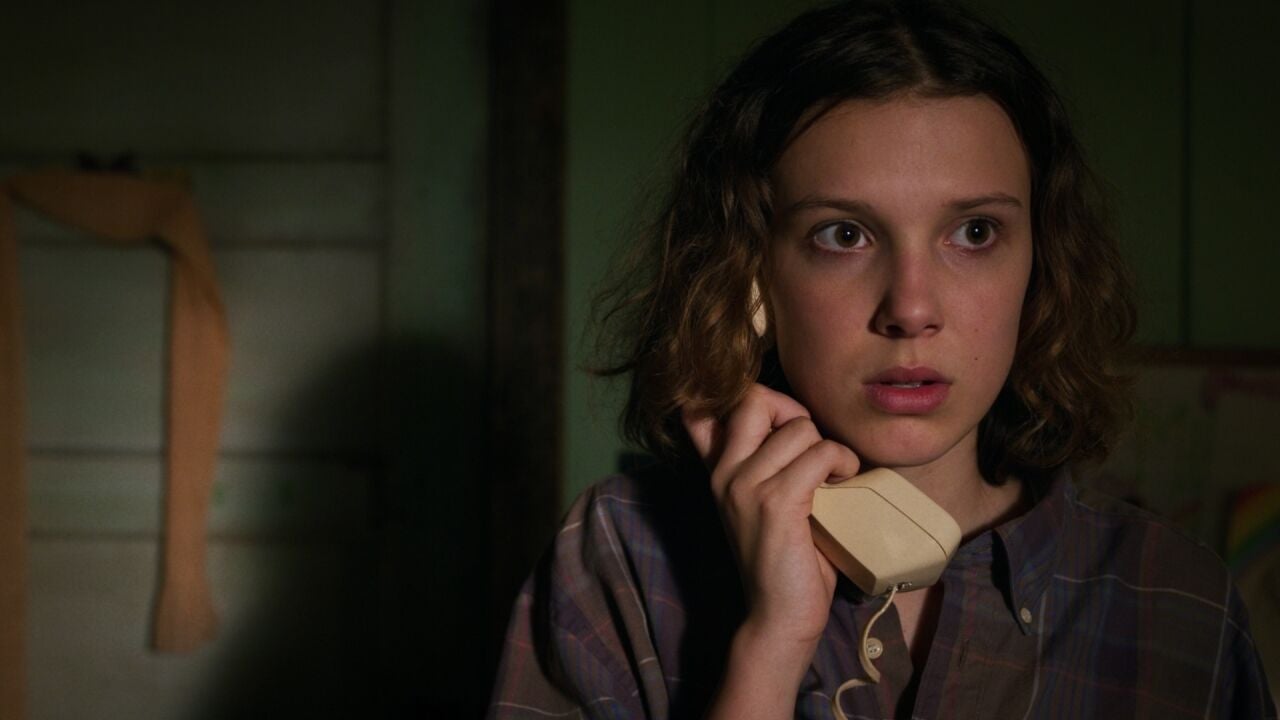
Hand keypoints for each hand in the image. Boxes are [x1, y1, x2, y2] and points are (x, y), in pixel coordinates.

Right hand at [682, 383, 860, 647]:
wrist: (778, 616)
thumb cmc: (783, 559)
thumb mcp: (761, 504)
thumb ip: (765, 465)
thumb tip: (796, 423)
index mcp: (716, 470)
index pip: (703, 409)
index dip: (743, 397)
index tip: (778, 423)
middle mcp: (723, 472)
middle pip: (753, 398)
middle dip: (793, 410)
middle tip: (811, 444)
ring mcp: (745, 486)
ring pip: (799, 428)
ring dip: (829, 447)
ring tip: (834, 474)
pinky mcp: (775, 503)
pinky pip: (820, 453)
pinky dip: (842, 461)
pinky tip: (843, 481)